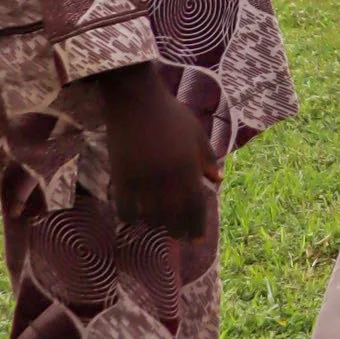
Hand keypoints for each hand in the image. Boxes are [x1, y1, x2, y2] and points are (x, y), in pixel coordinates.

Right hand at [98, 64, 220, 241]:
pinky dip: (130, 217)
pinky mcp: (121, 175)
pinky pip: (125, 207)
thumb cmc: (170, 113)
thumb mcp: (196, 132)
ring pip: (150, 215)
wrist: (135, 98)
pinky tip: (135, 218)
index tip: (198, 240)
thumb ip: (207, 158)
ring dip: (155, 224)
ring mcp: (142, 177)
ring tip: (159, 225)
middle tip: (179, 236)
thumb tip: (218, 180)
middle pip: (173, 216)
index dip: (197, 226)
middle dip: (177, 230)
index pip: (195, 206)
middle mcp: (166, 176)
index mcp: (187, 166)